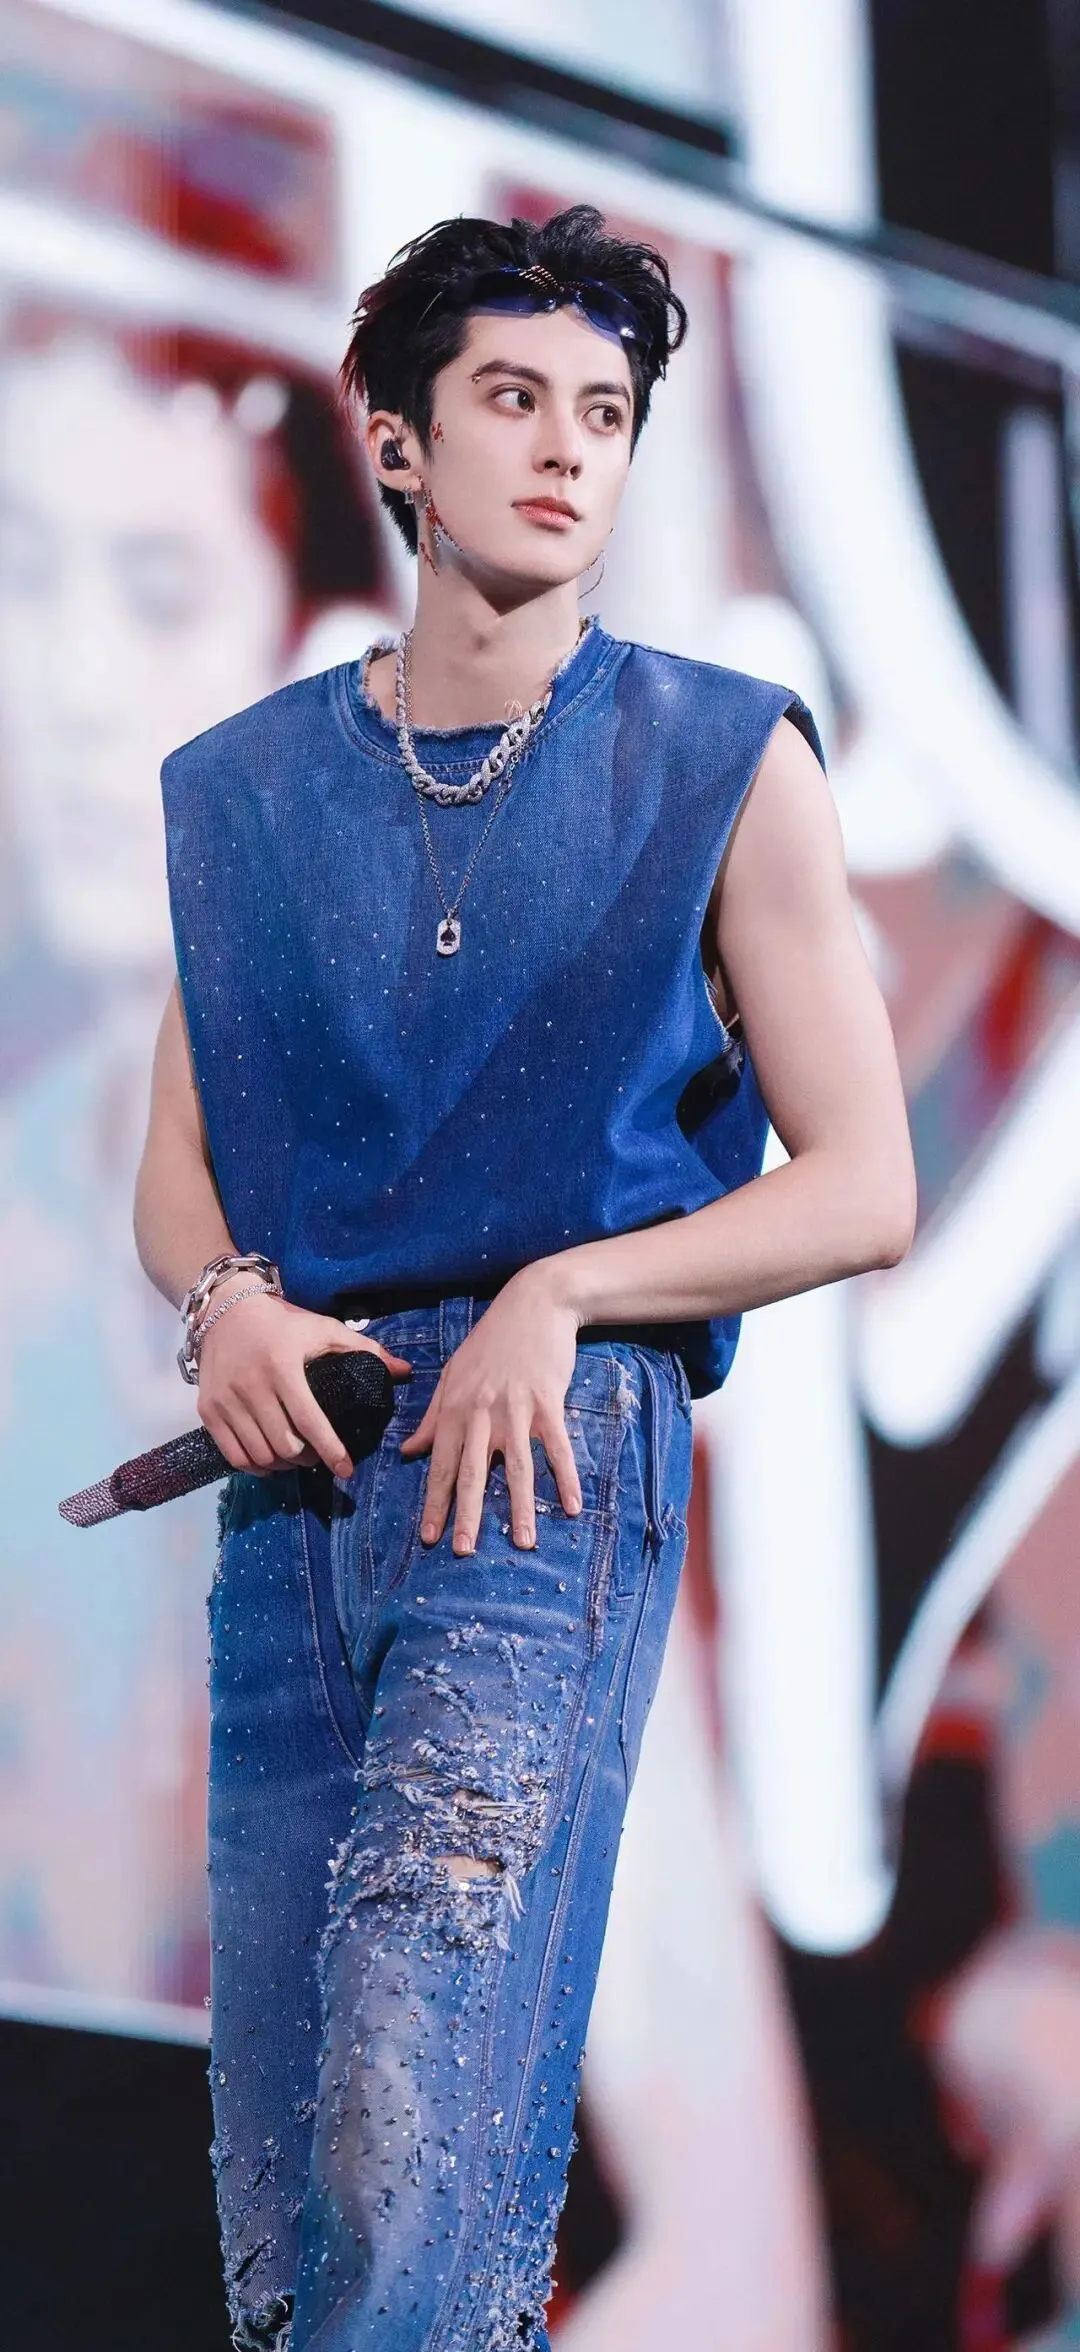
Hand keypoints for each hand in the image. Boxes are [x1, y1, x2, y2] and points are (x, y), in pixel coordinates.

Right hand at [196, 1289, 411, 1478]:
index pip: (309, 1421)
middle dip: (308, 1459)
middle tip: (319, 1457)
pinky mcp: (208, 1410)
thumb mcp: (324, 1329)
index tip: (346, 1470)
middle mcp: (251, 1386)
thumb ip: (364, 1349)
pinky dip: (255, 1467)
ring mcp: (226, 1400)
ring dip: (283, 1466)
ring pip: (260, 1455)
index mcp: (283, 1367)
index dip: (331, 1451)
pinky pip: (234, 1455)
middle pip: (285, 1445)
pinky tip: (270, 1462)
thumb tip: (405, 1371)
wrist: (225, 1311)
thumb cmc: (282, 1324)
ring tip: (296, 1459)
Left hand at [398, 1268, 583, 1553]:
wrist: (534, 1304)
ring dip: (520, 1506)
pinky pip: (557, 1446)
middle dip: (467, 1514)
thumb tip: (408, 1451)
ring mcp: (516, 1407)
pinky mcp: (548, 1401)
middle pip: (472, 1472)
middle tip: (462, 1551)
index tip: (428, 1536)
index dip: (434, 1502)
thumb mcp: (453, 1374)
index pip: (440, 1463)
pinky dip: (564, 1476)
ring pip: (516, 1466)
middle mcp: (480, 1412)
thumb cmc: (491, 1341)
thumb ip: (432, 1416)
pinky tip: (571, 1505)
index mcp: (454, 1407)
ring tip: (523, 1542)